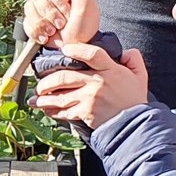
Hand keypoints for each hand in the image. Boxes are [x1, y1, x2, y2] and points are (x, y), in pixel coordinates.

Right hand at [23, 0, 102, 47]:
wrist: (75, 47)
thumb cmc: (83, 26)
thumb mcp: (86, 2)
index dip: (60, 4)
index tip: (70, 15)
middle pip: (38, 0)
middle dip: (51, 15)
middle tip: (61, 25)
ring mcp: (38, 11)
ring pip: (30, 10)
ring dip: (42, 24)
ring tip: (52, 31)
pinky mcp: (32, 23)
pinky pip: (26, 23)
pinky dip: (35, 32)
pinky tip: (45, 37)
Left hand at [32, 39, 148, 127]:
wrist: (135, 125)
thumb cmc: (134, 101)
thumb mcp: (139, 76)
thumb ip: (133, 59)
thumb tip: (125, 52)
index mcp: (110, 70)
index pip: (91, 54)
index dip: (76, 50)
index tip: (64, 50)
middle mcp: (97, 82)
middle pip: (65, 76)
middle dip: (47, 81)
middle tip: (40, 85)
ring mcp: (90, 98)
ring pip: (60, 96)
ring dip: (45, 98)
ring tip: (36, 99)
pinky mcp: (86, 112)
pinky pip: (65, 111)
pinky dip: (54, 111)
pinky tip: (47, 110)